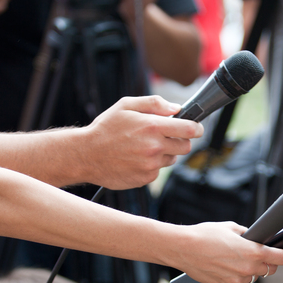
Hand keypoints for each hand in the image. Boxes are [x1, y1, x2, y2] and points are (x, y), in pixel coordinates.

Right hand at [77, 95, 202, 189]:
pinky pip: (158, 171)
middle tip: (165, 136)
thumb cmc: (105, 128)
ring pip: (171, 159)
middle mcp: (154, 147)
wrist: (86, 155)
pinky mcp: (145, 179)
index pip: (190, 129)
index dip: (197, 128)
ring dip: (164, 152)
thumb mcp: (126, 106)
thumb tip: (176, 108)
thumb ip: (154, 103)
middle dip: (180, 140)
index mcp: (153, 127)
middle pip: (186, 146)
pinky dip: (151, 165)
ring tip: (142, 147)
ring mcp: (151, 165)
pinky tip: (135, 158)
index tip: (196, 128)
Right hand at [171, 222, 282, 282]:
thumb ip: (247, 235)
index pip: (280, 258)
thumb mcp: (231, 228)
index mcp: (253, 252)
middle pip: (268, 270)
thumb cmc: (205, 235)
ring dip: (249, 269)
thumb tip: (254, 238)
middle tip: (257, 254)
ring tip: (233, 258)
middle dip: (266, 262)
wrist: (183, 248)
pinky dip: (234, 275)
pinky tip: (223, 265)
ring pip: (252, 276)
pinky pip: (236, 282)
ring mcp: (236, 280)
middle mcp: (247, 269)